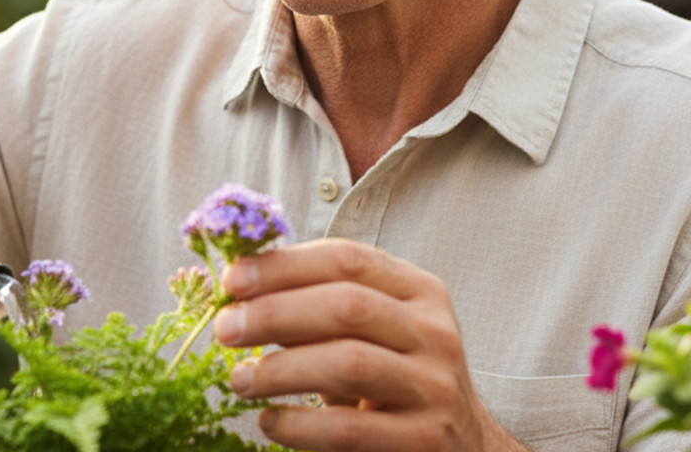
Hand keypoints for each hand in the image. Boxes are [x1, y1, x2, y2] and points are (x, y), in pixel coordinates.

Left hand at [212, 239, 527, 451]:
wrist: (466, 449)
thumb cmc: (393, 376)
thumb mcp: (369, 330)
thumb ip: (316, 305)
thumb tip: (237, 288)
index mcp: (418, 288)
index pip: (346, 258)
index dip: (284, 264)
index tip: (232, 280)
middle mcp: (434, 330)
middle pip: (346, 304)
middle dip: (275, 312)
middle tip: (224, 329)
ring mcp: (435, 386)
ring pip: (349, 363)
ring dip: (281, 369)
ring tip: (238, 380)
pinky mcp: (426, 441)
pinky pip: (351, 430)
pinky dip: (300, 425)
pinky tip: (270, 422)